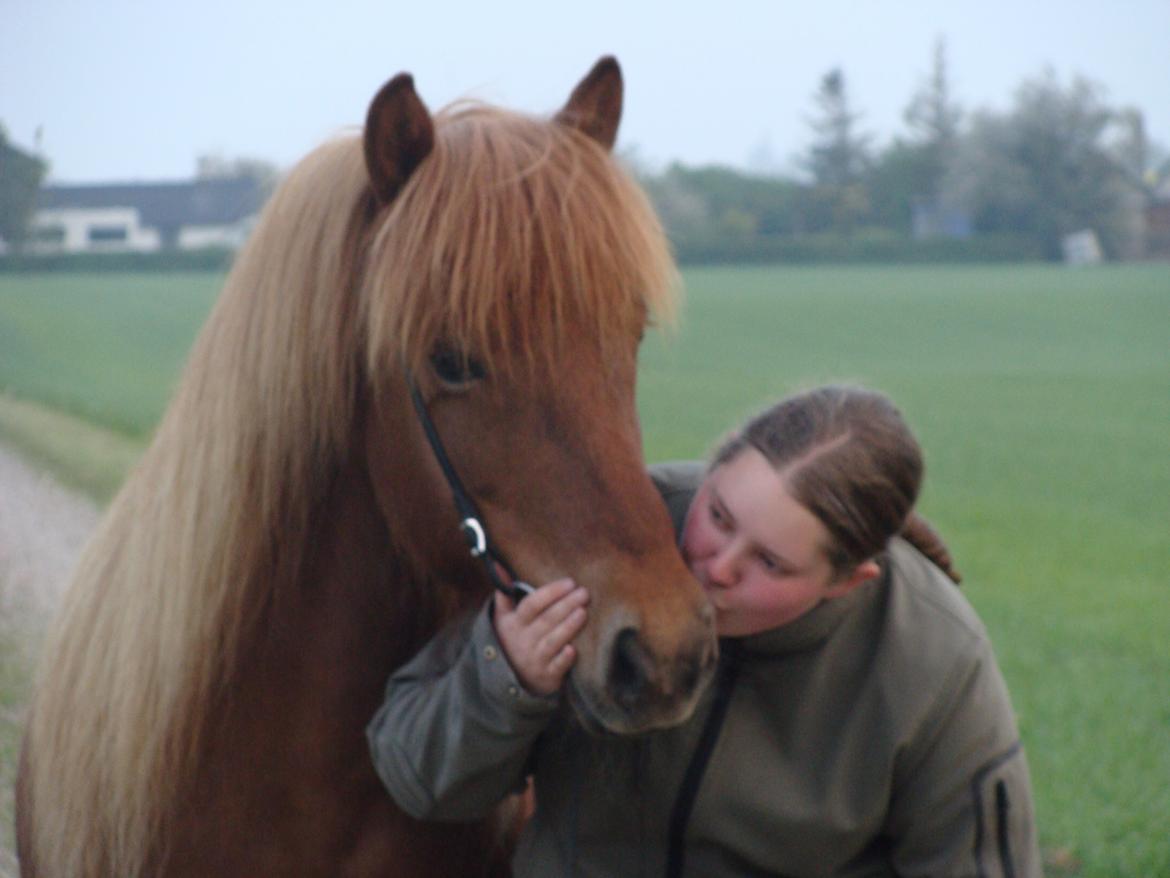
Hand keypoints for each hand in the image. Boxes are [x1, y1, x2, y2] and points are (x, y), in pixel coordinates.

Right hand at [492, 578, 588, 695]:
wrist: (511, 677)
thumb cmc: (513, 638)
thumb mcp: (503, 617)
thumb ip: (504, 591)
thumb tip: (496, 561)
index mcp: (514, 623)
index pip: (532, 604)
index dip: (551, 593)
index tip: (570, 582)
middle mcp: (523, 641)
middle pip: (546, 620)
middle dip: (566, 605)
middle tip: (584, 593)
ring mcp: (534, 659)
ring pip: (552, 641)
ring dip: (568, 627)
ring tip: (583, 612)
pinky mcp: (546, 676)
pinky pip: (556, 667)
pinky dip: (563, 660)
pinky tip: (573, 649)